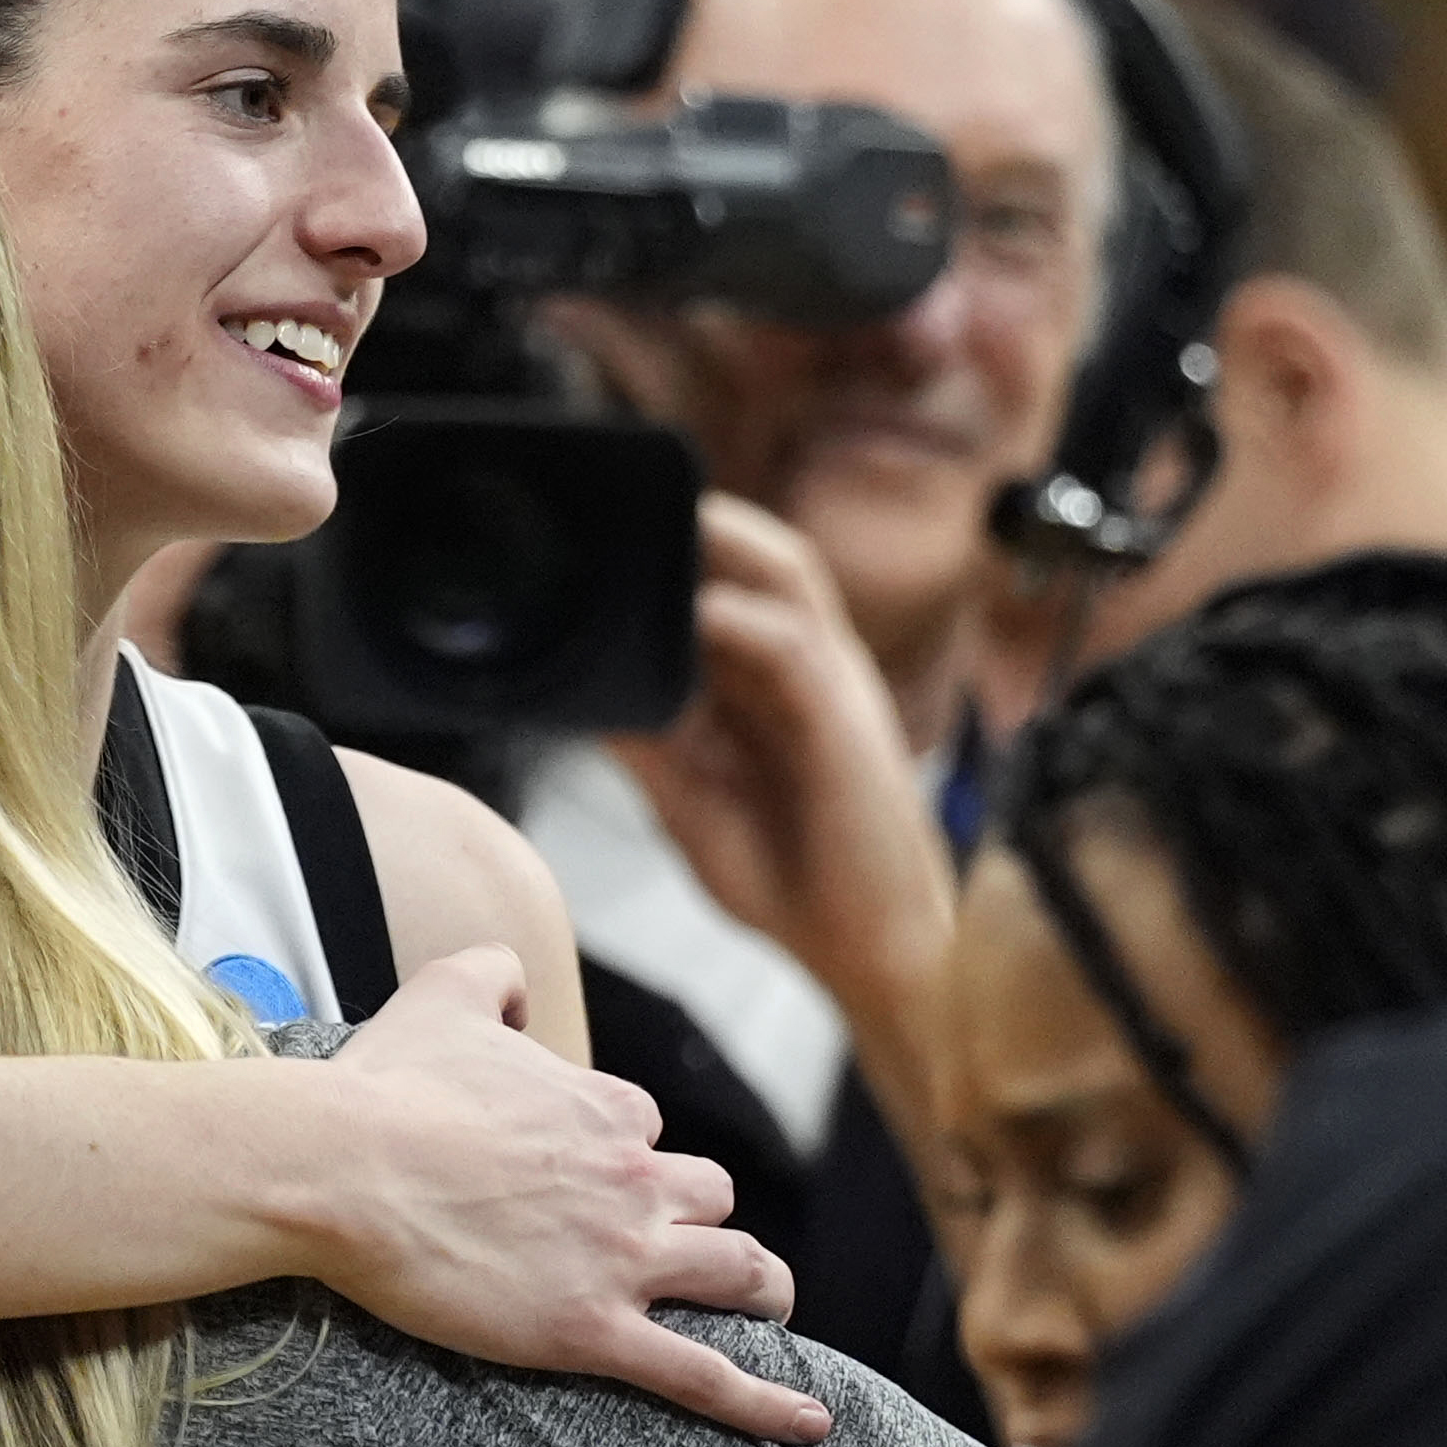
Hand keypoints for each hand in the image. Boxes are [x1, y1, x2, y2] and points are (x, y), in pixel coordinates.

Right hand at [321, 947, 829, 1444]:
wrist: (341, 1167)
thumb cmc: (384, 1088)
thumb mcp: (442, 993)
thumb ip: (493, 971)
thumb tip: (515, 987)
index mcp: (601, 1107)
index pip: (642, 1129)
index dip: (617, 1154)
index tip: (575, 1177)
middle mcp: (631, 1177)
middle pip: (709, 1198)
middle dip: (700, 1217)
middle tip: (679, 1245)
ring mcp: (621, 1258)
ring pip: (739, 1273)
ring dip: (760, 1289)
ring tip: (764, 1308)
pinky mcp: (592, 1329)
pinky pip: (703, 1375)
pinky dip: (764, 1401)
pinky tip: (810, 1421)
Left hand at [616, 494, 956, 1037]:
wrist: (869, 947)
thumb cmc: (792, 876)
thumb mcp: (691, 802)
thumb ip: (643, 743)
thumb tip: (577, 695)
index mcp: (769, 680)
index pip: (726, 585)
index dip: (678, 548)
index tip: (605, 527)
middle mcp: (804, 667)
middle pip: (761, 560)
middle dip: (701, 521)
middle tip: (626, 499)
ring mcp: (831, 686)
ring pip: (788, 579)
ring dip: (725, 542)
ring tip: (665, 519)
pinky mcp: (845, 721)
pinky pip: (797, 650)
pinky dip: (745, 624)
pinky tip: (696, 612)